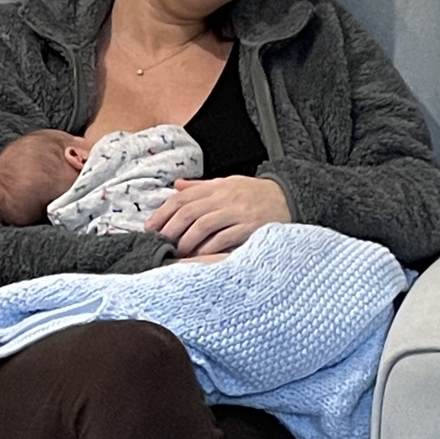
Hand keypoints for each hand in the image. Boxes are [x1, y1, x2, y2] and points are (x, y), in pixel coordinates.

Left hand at [146, 175, 290, 256]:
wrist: (288, 197)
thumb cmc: (254, 194)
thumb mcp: (227, 183)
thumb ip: (201, 187)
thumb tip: (176, 186)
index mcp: (217, 187)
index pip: (183, 198)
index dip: (163, 213)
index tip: (151, 227)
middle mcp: (225, 198)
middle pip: (189, 212)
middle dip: (171, 229)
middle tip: (161, 243)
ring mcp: (237, 213)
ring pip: (203, 226)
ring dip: (187, 240)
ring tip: (178, 251)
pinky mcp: (249, 228)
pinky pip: (224, 238)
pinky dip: (208, 247)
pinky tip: (199, 255)